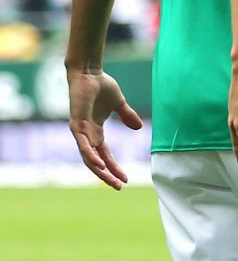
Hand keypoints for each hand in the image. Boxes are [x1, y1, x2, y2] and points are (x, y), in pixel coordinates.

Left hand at [66, 67, 139, 188]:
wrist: (88, 73)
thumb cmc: (100, 85)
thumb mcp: (119, 104)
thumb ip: (127, 115)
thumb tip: (138, 127)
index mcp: (95, 132)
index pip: (105, 155)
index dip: (115, 167)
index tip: (126, 178)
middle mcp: (86, 135)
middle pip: (96, 162)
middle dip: (107, 175)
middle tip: (118, 187)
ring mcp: (80, 131)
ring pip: (88, 158)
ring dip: (99, 171)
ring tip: (111, 181)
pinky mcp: (76, 125)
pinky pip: (82, 146)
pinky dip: (90, 157)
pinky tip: (99, 166)